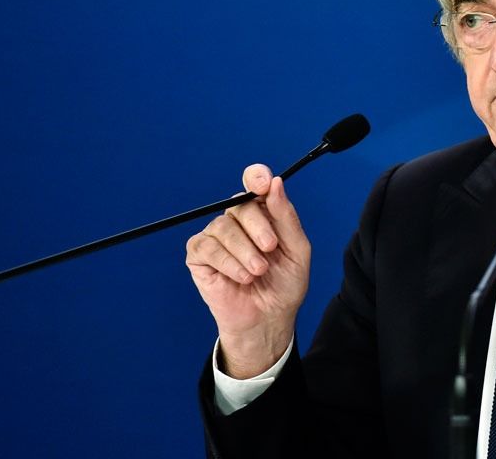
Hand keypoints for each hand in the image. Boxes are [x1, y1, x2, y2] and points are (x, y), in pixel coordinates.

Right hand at [186, 164, 310, 377]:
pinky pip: (206, 247)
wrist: (269, 318)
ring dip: (245, 251)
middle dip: (258, 228)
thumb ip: (286, 217)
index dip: (256, 177)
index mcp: (263, 214)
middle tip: (270, 249)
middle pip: (240, 205)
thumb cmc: (284, 285)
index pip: (254, 183)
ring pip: (223, 227)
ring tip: (258, 272)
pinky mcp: (199, 256)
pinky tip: (241, 277)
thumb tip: (275, 184)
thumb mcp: (297, 250)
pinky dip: (227, 262)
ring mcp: (216, 237)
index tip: (263, 183)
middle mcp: (237, 221)